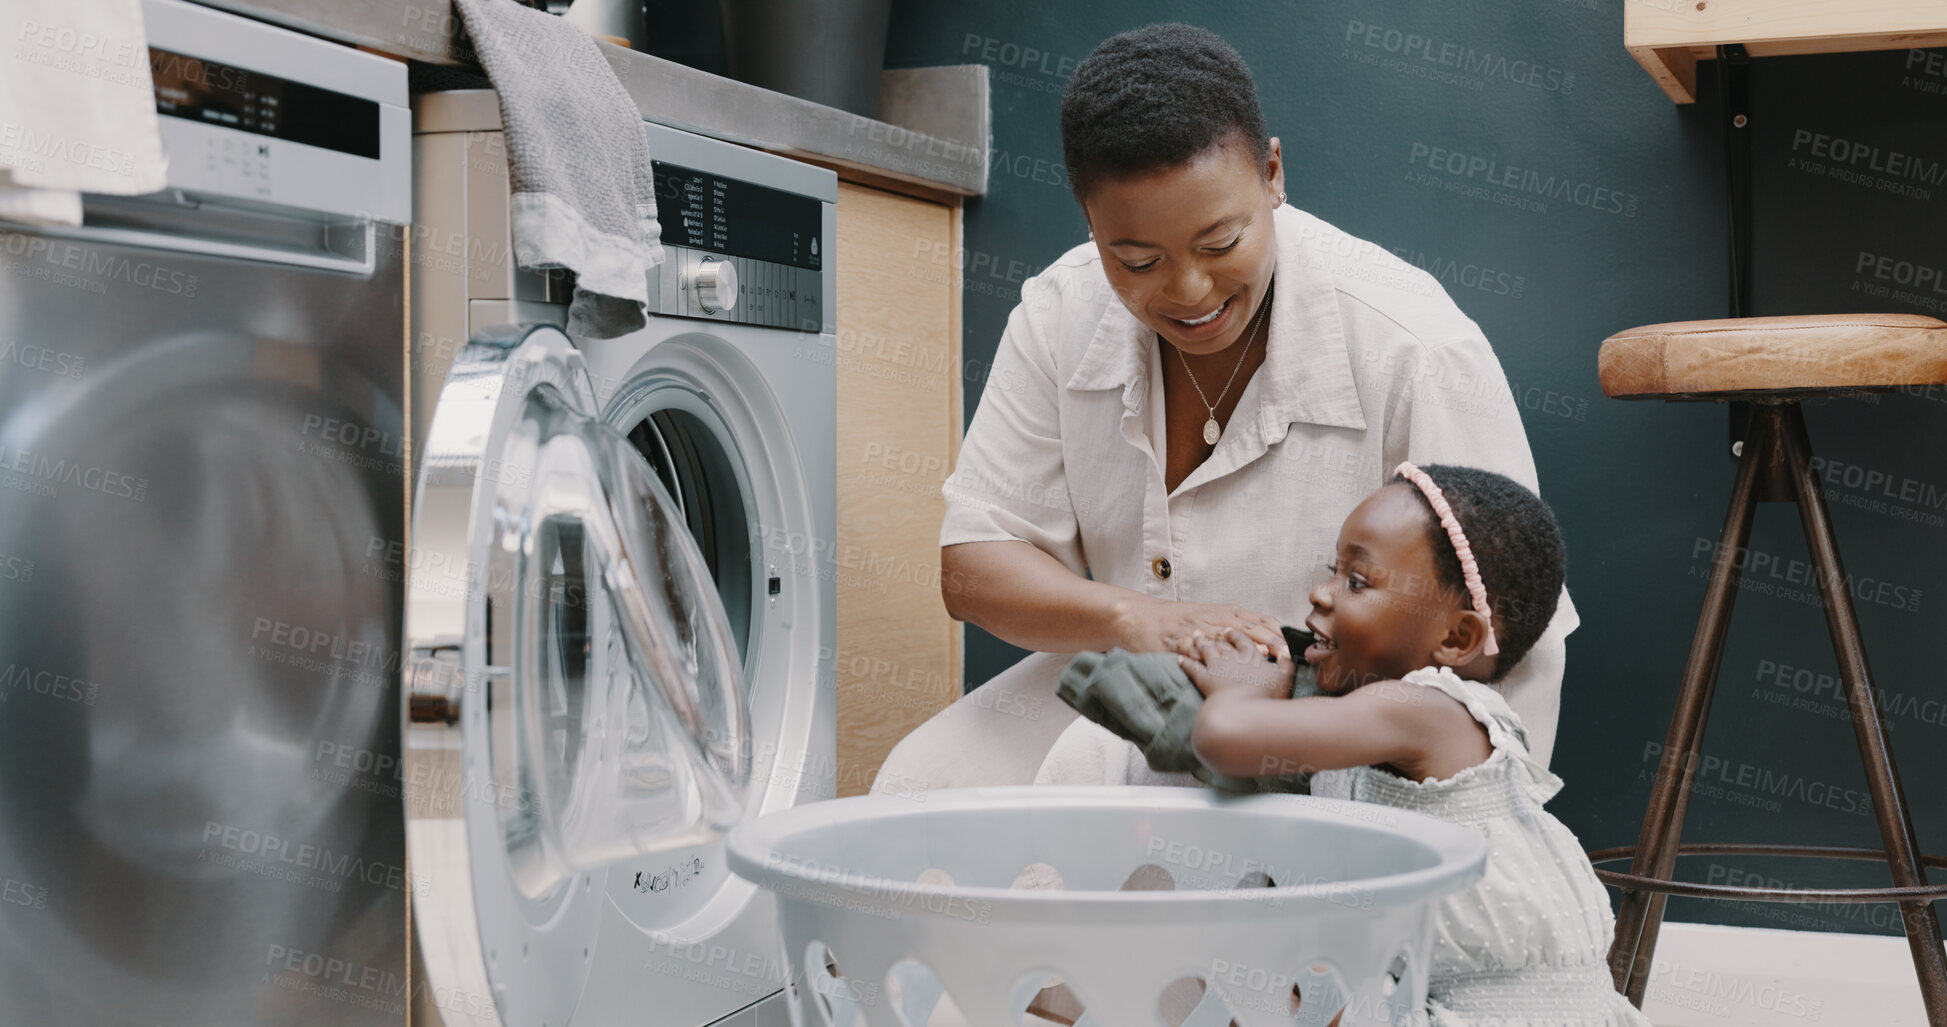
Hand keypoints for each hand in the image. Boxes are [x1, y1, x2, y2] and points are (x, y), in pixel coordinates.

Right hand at [1111, 600, 1288, 661]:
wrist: (1142, 618)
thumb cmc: (1179, 620)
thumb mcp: (1212, 616)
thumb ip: (1237, 626)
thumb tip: (1267, 644)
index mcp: (1225, 613)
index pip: (1259, 620)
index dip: (1277, 633)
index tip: (1292, 647)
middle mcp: (1214, 619)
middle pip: (1248, 629)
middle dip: (1268, 641)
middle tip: (1286, 655)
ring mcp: (1197, 630)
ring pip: (1226, 638)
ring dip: (1246, 648)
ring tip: (1263, 658)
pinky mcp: (1179, 643)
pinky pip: (1197, 649)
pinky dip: (1211, 654)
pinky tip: (1222, 664)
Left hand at [1179, 628, 1295, 698]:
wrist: (1244, 711)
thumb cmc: (1267, 696)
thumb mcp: (1285, 678)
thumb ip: (1286, 663)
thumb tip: (1287, 651)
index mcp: (1251, 655)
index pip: (1242, 640)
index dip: (1235, 635)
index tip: (1229, 631)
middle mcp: (1232, 657)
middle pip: (1221, 643)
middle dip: (1214, 636)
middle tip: (1208, 630)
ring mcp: (1216, 666)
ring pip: (1205, 649)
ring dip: (1199, 641)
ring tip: (1195, 636)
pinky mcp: (1204, 679)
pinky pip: (1192, 667)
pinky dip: (1185, 662)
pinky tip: (1179, 659)